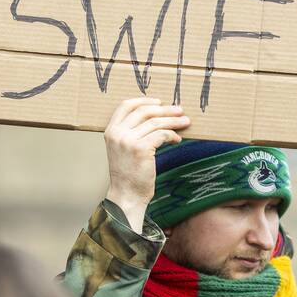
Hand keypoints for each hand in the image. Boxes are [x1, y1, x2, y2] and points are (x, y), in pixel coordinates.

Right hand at [103, 98, 189, 229]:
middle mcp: (117, 133)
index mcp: (110, 131)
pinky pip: (162, 134)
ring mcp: (128, 140)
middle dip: (165, 110)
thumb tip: (156, 118)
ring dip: (173, 121)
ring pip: (156, 122)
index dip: (144, 100)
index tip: (159, 102)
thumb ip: (131, 133)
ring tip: (186, 122)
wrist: (127, 195)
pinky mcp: (141, 149)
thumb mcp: (123, 150)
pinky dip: (172, 135)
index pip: (126, 106)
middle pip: (145, 112)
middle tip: (180, 110)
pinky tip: (177, 139)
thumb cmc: (129, 174)